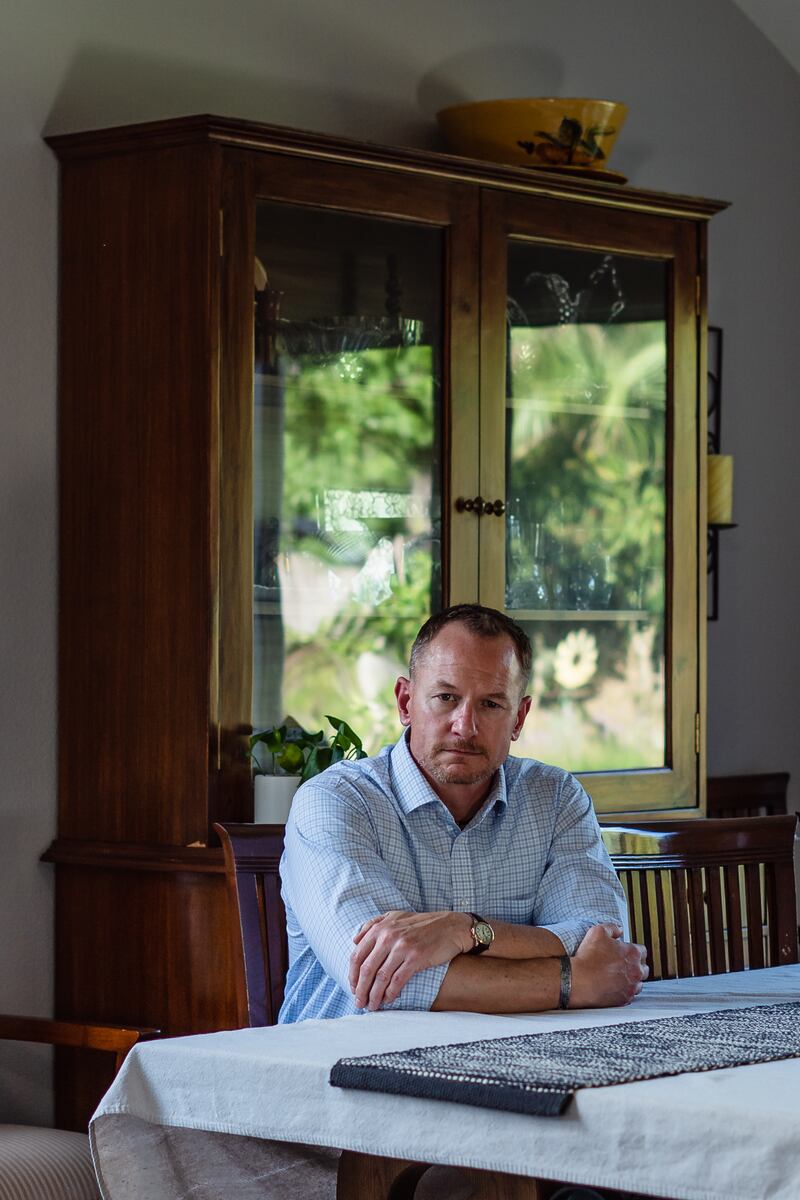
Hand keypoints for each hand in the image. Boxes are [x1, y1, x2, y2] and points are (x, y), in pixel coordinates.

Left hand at [349, 910, 472, 1010]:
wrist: (450, 926)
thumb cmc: (422, 924)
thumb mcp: (395, 916)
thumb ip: (373, 925)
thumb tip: (354, 940)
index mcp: (381, 928)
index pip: (357, 955)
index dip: (352, 975)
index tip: (353, 988)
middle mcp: (389, 936)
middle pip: (366, 968)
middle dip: (360, 989)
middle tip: (359, 1002)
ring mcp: (402, 947)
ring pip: (381, 977)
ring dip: (374, 995)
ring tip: (372, 1006)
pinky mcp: (416, 958)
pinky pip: (398, 980)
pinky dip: (390, 993)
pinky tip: (388, 1000)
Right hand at [569, 923, 648, 1008]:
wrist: (578, 980)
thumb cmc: (587, 957)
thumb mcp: (597, 931)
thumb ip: (612, 928)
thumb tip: (619, 930)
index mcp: (633, 953)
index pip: (642, 951)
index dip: (633, 950)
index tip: (625, 952)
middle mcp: (636, 970)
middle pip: (643, 968)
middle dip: (635, 965)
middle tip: (622, 964)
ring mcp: (632, 986)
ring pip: (638, 983)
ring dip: (631, 979)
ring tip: (618, 977)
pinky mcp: (625, 999)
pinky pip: (630, 995)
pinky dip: (624, 991)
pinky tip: (615, 987)